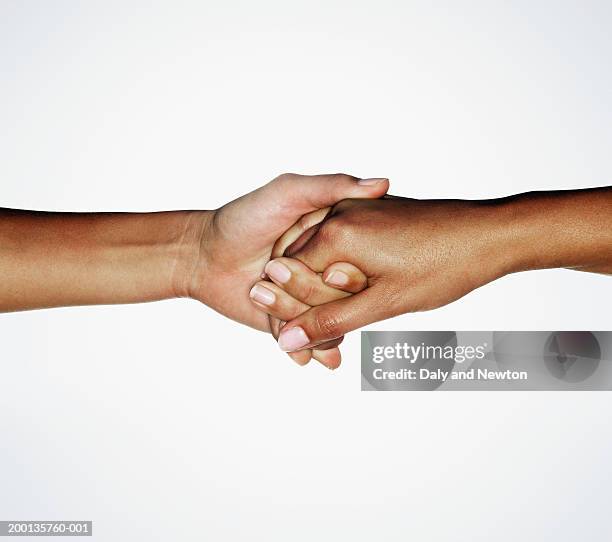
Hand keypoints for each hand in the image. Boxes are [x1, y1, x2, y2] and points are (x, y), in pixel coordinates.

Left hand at [179, 173, 388, 335]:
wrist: (203, 257)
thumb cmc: (244, 218)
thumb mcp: (287, 193)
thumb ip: (332, 186)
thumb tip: (382, 183)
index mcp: (339, 241)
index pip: (365, 266)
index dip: (345, 273)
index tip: (314, 265)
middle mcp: (332, 271)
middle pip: (349, 301)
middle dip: (314, 298)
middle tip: (271, 271)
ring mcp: (316, 299)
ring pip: (332, 327)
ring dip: (303, 324)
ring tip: (267, 300)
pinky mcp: (299, 322)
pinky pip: (314, 344)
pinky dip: (305, 350)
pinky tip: (298, 352)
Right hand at [262, 188, 611, 351]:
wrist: (488, 235)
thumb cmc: (444, 266)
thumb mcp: (383, 303)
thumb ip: (330, 321)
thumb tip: (288, 340)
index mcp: (337, 234)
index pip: (287, 276)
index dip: (291, 312)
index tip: (301, 340)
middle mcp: (339, 214)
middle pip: (296, 262)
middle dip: (303, 300)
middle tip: (321, 335)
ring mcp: (354, 208)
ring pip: (315, 251)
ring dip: (320, 285)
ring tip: (343, 312)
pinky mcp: (369, 212)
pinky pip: (336, 240)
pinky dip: (336, 267)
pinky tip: (353, 287)